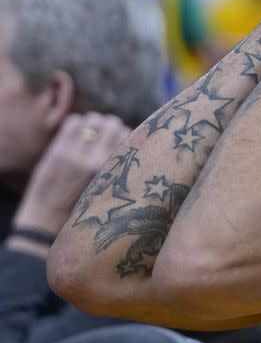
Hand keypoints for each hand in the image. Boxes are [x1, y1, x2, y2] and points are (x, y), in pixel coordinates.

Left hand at [12, 113, 130, 235]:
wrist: (48, 222)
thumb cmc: (85, 209)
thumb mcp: (110, 189)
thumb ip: (118, 167)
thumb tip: (127, 139)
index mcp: (114, 173)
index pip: (128, 136)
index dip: (126, 134)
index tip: (122, 139)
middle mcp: (97, 161)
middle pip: (113, 124)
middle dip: (111, 126)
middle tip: (106, 134)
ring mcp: (76, 155)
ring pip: (94, 120)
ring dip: (94, 123)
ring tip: (91, 133)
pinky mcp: (57, 151)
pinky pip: (73, 122)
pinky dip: (77, 123)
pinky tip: (77, 133)